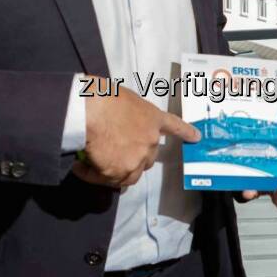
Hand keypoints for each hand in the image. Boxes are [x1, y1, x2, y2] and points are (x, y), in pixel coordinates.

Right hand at [73, 83, 199, 188]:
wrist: (91, 110)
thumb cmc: (102, 96)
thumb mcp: (124, 100)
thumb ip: (129, 116)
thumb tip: (117, 125)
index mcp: (153, 118)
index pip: (174, 126)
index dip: (186, 133)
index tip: (196, 137)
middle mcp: (150, 141)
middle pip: (147, 158)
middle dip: (133, 158)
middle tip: (113, 152)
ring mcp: (136, 158)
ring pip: (129, 175)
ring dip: (114, 171)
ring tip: (95, 162)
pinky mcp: (118, 172)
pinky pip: (105, 180)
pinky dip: (92, 175)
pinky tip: (79, 167)